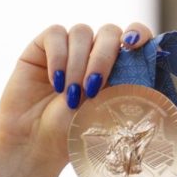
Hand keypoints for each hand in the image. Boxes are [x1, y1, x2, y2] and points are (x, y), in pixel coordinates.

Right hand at [0, 22, 152, 176]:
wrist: (37, 144)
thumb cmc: (75, 130)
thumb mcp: (107, 108)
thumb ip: (123, 83)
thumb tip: (140, 66)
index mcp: (118, 64)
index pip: (136, 34)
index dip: (139, 32)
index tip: (134, 44)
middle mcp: (95, 51)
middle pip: (109, 31)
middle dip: (103, 57)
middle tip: (93, 87)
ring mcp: (70, 47)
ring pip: (82, 32)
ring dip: (78, 63)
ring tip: (71, 95)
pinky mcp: (42, 47)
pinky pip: (55, 34)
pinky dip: (58, 57)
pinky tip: (56, 82)